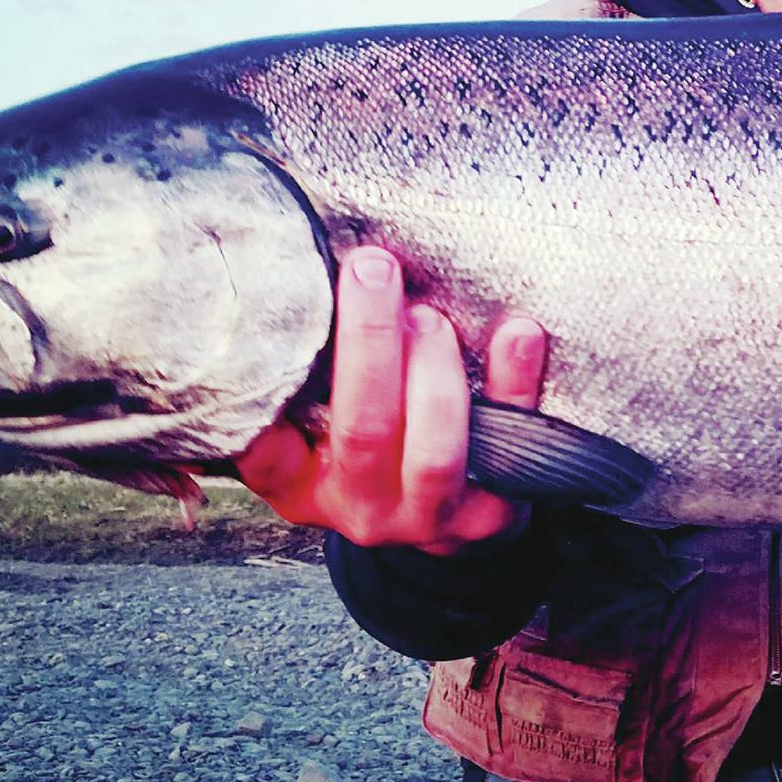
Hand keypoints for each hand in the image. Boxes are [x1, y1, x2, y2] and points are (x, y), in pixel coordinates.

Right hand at [234, 246, 547, 555]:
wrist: (450, 510)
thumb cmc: (376, 435)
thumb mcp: (320, 417)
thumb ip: (313, 364)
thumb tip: (314, 264)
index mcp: (300, 482)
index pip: (263, 450)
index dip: (266, 395)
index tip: (279, 318)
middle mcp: (359, 506)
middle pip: (363, 428)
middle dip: (370, 340)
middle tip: (372, 270)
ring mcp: (426, 518)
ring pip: (433, 451)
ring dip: (433, 370)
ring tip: (429, 316)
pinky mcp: (490, 516)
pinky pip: (509, 451)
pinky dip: (515, 386)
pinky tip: (518, 334)